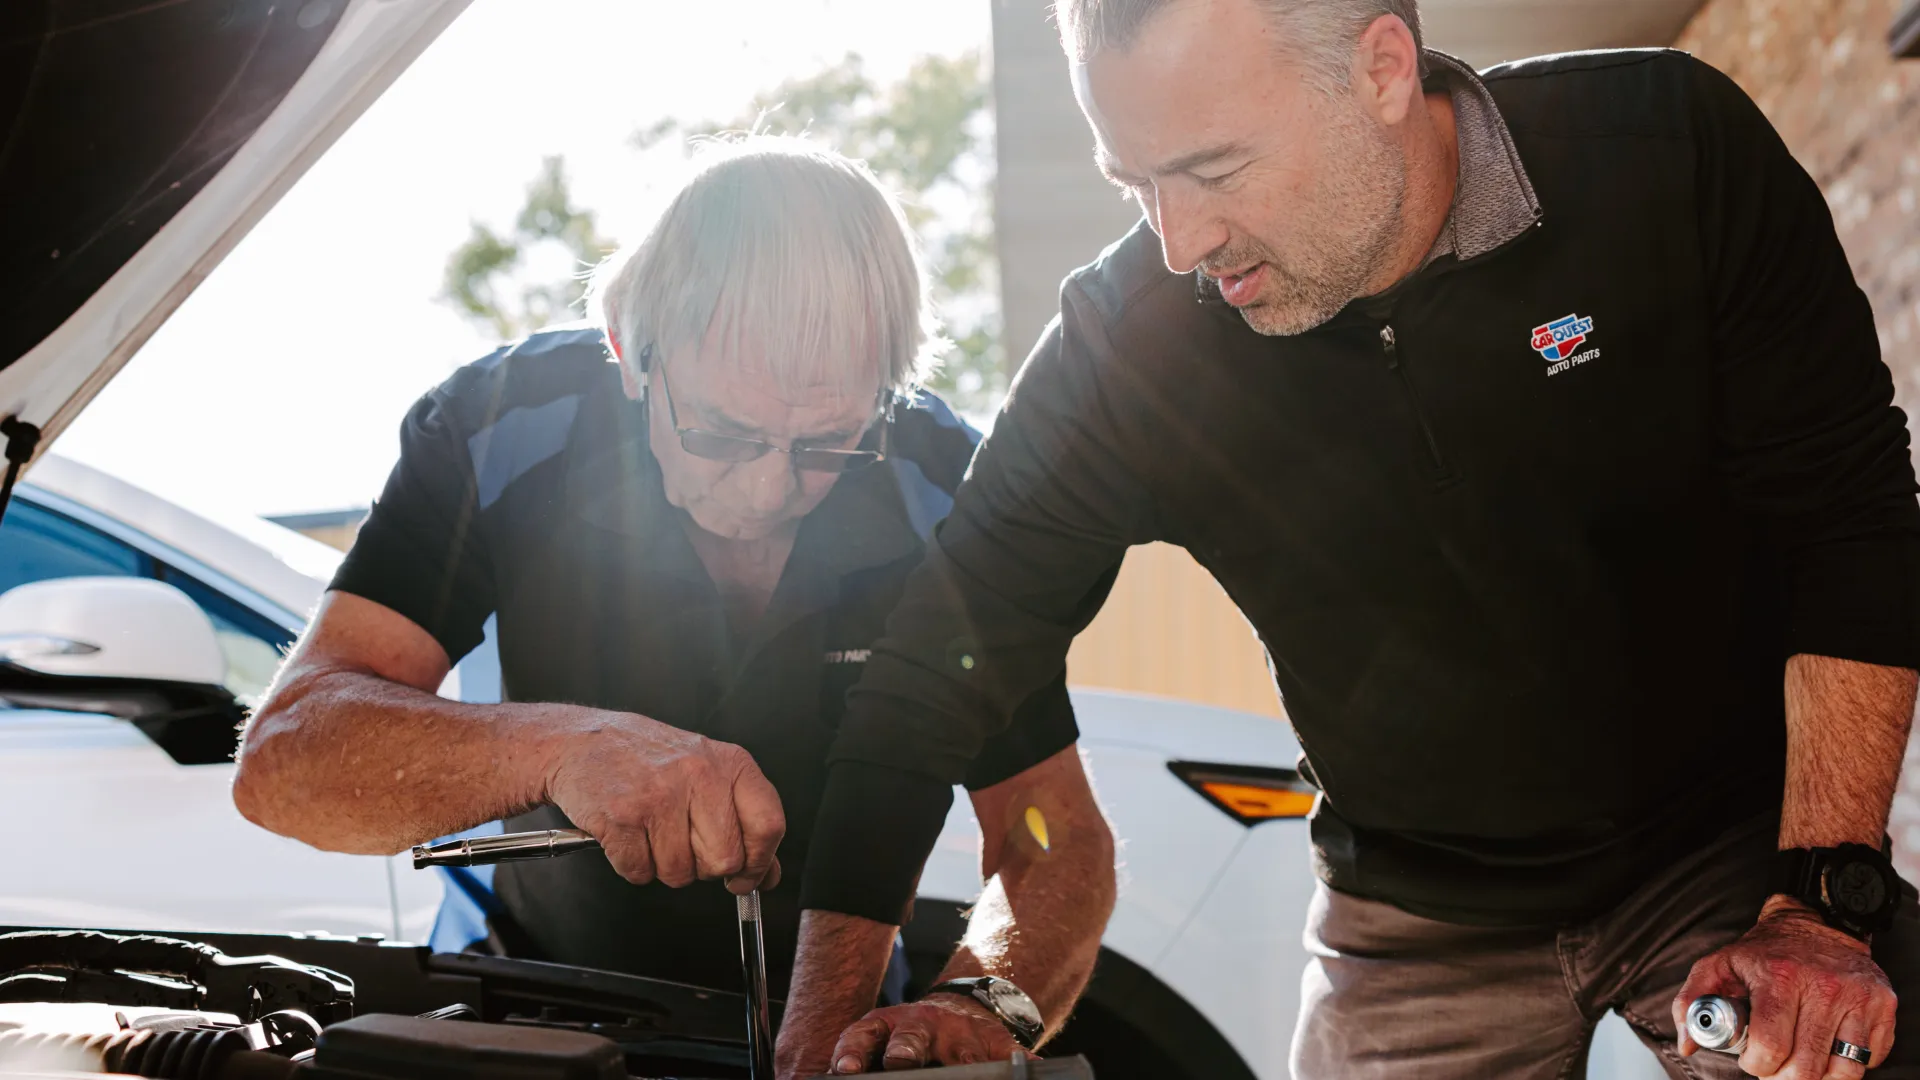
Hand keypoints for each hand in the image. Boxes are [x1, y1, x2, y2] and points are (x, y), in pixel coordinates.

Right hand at [545, 710, 783, 893]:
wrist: (582, 741)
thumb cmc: (648, 760)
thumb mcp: (708, 773)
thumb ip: (743, 821)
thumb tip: (768, 874)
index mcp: (729, 763)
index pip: (768, 825)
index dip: (760, 862)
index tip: (747, 876)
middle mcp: (699, 775)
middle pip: (724, 860)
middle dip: (704, 867)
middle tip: (685, 844)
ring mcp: (659, 795)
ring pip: (680, 873)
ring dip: (663, 866)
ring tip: (651, 830)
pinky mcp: (621, 817)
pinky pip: (640, 873)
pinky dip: (632, 865)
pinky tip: (628, 834)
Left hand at [827, 994, 1025, 1071]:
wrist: (962, 1009)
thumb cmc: (913, 1037)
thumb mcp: (884, 1037)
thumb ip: (862, 1057)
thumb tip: (829, 1076)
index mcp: (889, 1027)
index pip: (864, 1038)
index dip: (852, 1054)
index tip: (844, 1070)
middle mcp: (923, 1027)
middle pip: (911, 1042)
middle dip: (904, 1052)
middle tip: (901, 1060)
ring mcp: (962, 1035)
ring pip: (965, 1054)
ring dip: (965, 1062)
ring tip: (967, 1064)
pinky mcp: (998, 1043)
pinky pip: (1011, 1057)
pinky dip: (1018, 1065)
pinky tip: (1027, 1068)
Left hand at [1673, 896, 1896, 1079]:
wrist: (1817, 923)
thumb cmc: (1765, 953)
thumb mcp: (1719, 965)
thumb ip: (1692, 1001)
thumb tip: (1687, 1044)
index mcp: (1780, 977)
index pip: (1772, 1047)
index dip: (1758, 1065)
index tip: (1753, 1060)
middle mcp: (1823, 986)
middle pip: (1806, 1067)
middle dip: (1784, 1076)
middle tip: (1776, 1066)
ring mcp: (1858, 996)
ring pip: (1843, 1071)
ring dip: (1818, 1076)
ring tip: (1801, 1061)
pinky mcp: (1882, 1004)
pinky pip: (1870, 1058)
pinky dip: (1848, 1062)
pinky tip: (1829, 1046)